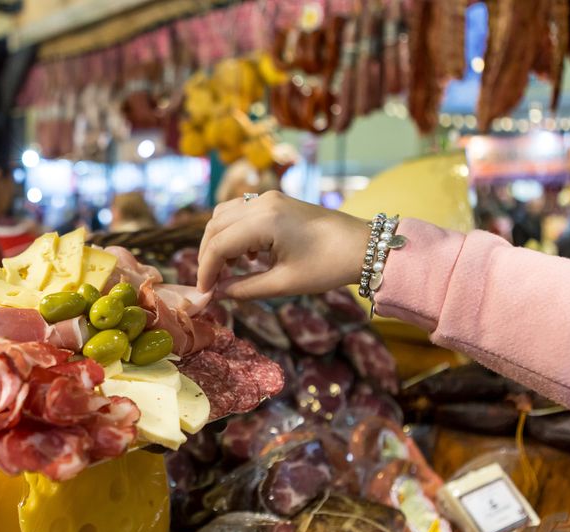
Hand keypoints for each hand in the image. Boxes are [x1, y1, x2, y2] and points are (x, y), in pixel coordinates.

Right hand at [196, 191, 371, 299]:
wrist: (365, 246)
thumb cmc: (329, 266)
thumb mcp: (284, 283)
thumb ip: (244, 289)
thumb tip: (217, 295)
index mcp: (264, 221)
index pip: (218, 245)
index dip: (206, 271)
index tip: (205, 293)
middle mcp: (262, 203)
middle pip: (215, 226)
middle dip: (208, 256)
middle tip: (212, 284)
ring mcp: (268, 198)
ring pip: (224, 216)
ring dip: (219, 242)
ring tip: (228, 271)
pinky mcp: (275, 201)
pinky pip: (240, 213)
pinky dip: (234, 233)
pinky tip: (247, 257)